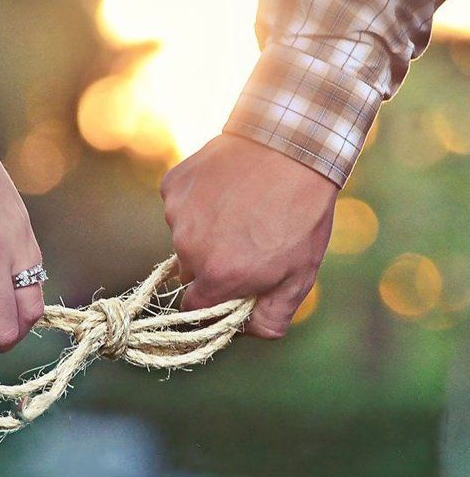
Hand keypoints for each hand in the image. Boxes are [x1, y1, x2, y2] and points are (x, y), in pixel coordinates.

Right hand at [160, 134, 337, 337]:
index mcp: (217, 278)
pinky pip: (180, 203)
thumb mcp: (300, 274)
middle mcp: (188, 249)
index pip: (194, 309)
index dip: (213, 302)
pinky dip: (198, 200)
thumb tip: (247, 331)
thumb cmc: (301, 214)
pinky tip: (227, 187)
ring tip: (242, 208)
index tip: (232, 287)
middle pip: (189, 271)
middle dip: (211, 264)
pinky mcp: (174, 185)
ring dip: (205, 230)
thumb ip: (271, 317)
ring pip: (183, 235)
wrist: (291, 145)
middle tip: (246, 240)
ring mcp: (177, 214)